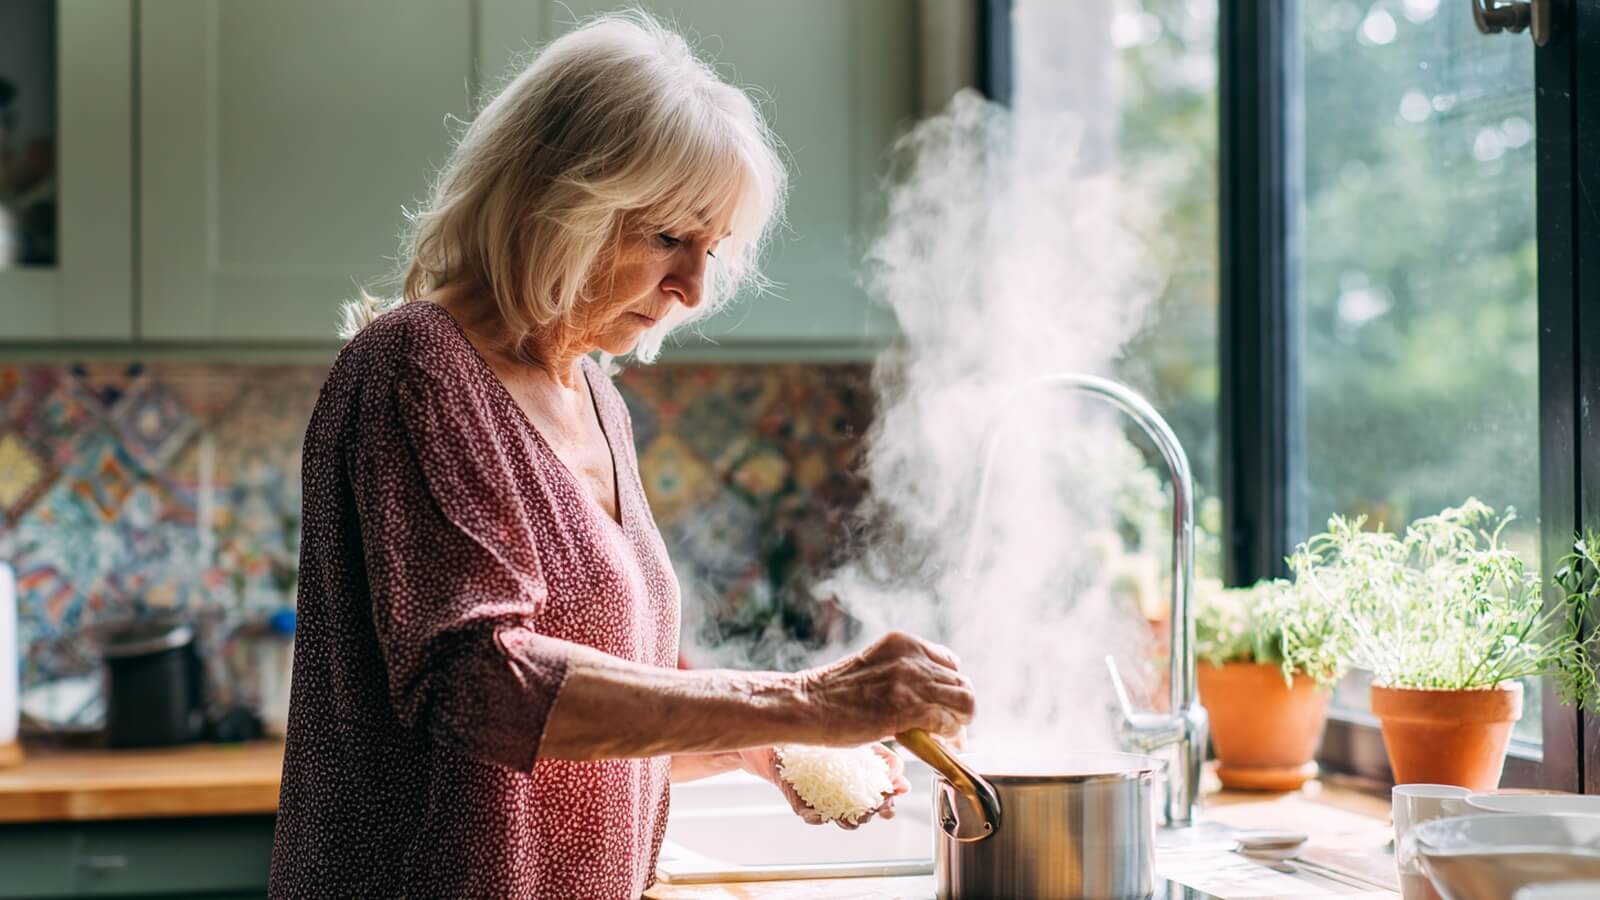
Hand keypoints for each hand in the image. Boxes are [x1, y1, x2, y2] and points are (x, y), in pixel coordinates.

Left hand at [739, 744, 911, 828]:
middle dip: (875, 812)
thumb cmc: (821, 730)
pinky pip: (808, 812)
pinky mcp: (799, 798)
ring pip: (841, 819)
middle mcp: (844, 791)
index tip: (894, 793)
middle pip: (866, 813)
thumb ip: (881, 757)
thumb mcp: (857, 738)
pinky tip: (819, 813)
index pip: (883, 796)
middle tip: (877, 806)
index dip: (890, 798)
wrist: (781, 726)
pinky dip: (814, 815)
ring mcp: (822, 797)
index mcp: (862, 778)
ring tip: (854, 813)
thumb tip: (901, 776)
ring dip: (850, 820)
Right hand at [794, 632, 974, 744]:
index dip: (952, 686)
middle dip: (961, 708)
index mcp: (903, 643)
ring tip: (951, 739)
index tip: (947, 704)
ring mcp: (912, 683)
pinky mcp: (909, 710)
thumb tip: (928, 701)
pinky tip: (940, 744)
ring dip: (961, 723)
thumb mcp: (874, 668)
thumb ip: (902, 675)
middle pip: (961, 683)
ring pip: (964, 701)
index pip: (950, 662)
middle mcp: (912, 658)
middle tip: (954, 729)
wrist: (807, 705)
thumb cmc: (833, 693)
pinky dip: (950, 736)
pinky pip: (948, 723)